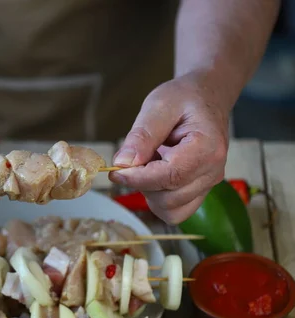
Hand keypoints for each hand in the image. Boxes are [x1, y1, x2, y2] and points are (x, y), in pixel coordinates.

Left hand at [109, 71, 228, 224]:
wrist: (205, 97)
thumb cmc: (184, 98)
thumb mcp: (159, 105)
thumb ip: (141, 136)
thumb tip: (122, 164)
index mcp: (208, 148)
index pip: (169, 176)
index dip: (137, 178)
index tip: (114, 171)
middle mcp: (213, 172)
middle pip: (168, 198)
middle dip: (142, 183)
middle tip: (134, 159)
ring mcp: (208, 184)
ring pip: (170, 210)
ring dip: (150, 193)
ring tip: (149, 164)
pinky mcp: (199, 191)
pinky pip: (174, 210)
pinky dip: (158, 198)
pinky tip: (155, 175)